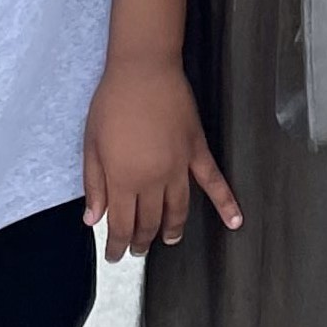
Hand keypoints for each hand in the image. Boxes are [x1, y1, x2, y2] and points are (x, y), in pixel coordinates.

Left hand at [83, 54, 242, 259]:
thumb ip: (94, 185)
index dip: (117, 244)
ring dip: (172, 230)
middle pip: (150, 222)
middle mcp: (153, 180)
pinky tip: (235, 221)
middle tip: (136, 251)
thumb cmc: (112, 103)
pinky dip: (226, 203)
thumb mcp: (91, 145)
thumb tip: (92, 220)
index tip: (114, 256)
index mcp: (124, 179)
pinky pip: (214, 182)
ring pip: (178, 210)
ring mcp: (179, 167)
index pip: (121, 224)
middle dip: (141, 241)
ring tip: (167, 241)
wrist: (144, 70)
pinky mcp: (196, 152)